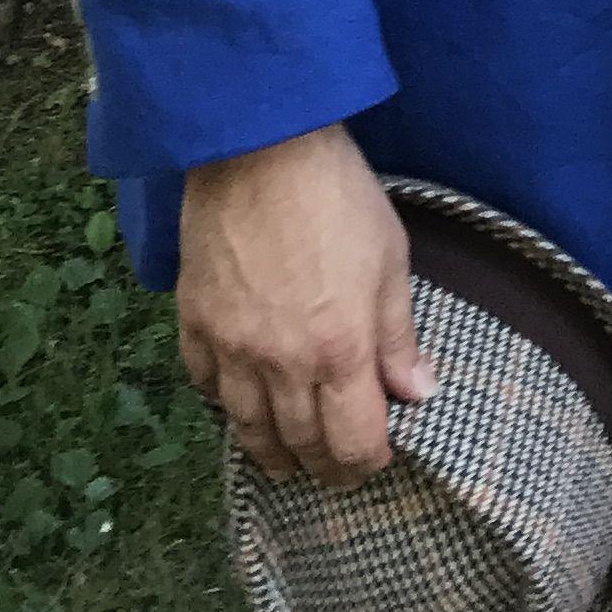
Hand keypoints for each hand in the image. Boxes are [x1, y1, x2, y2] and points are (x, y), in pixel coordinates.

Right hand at [174, 126, 434, 482]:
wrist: (261, 146)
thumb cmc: (339, 195)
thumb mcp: (390, 258)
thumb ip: (398, 335)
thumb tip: (418, 394)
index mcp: (339, 351)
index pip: (353, 443)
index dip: (368, 462)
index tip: (377, 456)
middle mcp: (281, 365)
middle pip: (300, 445)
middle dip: (323, 465)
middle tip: (335, 466)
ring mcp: (231, 348)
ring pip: (248, 429)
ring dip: (272, 451)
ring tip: (287, 458)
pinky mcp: (194, 322)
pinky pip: (204, 386)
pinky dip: (225, 403)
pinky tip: (239, 402)